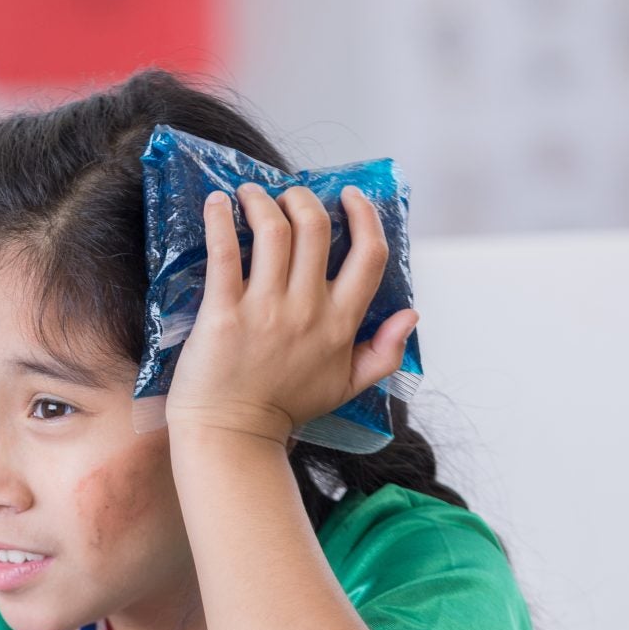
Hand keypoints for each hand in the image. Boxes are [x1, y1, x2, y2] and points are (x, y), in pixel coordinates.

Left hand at [164, 183, 416, 445]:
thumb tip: (411, 314)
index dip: (365, 216)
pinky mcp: (223, 313)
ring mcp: (265, 310)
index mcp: (341, 324)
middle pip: (316, 228)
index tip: (349, 196)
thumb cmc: (285, 408)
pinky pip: (225, 253)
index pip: (369, 255)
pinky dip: (220, 220)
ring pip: (273, 230)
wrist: (232, 435)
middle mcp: (308, 310)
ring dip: (262, 200)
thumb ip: (385, 353)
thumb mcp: (348, 386)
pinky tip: (216, 203)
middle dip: (304, 199)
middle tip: (287, 195)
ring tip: (251, 194)